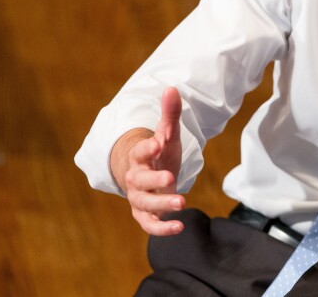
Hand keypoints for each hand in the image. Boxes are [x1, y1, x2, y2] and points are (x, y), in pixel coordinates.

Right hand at [111, 86, 185, 235]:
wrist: (148, 175)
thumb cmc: (160, 154)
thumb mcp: (168, 134)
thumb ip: (170, 115)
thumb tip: (172, 88)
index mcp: (139, 157)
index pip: (139, 152)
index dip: (147, 148)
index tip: (158, 142)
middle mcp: (135, 178)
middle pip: (139, 180)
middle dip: (154, 180)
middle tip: (171, 179)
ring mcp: (139, 198)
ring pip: (144, 204)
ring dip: (162, 205)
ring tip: (182, 202)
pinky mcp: (145, 214)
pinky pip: (149, 224)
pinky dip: (162, 228)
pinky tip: (180, 227)